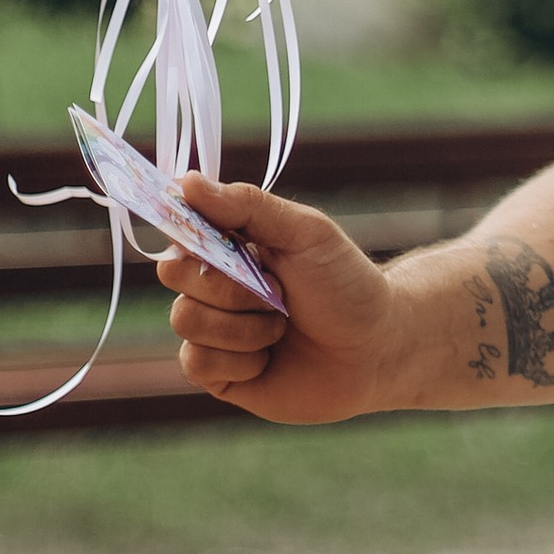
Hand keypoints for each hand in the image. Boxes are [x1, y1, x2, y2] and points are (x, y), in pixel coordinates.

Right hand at [157, 177, 398, 424]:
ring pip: (185, 320)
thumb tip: (186, 181)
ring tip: (281, 326)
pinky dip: (240, 359)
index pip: (180, 226)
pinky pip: (197, 363)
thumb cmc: (346, 283)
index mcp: (231, 242)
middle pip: (176, 273)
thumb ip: (247, 206)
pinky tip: (270, 358)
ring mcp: (213, 329)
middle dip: (231, 285)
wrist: (377, 350)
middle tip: (278, 291)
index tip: (217, 239)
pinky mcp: (217, 373)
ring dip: (242, 325)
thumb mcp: (305, 233)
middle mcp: (214, 283)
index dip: (186, 230)